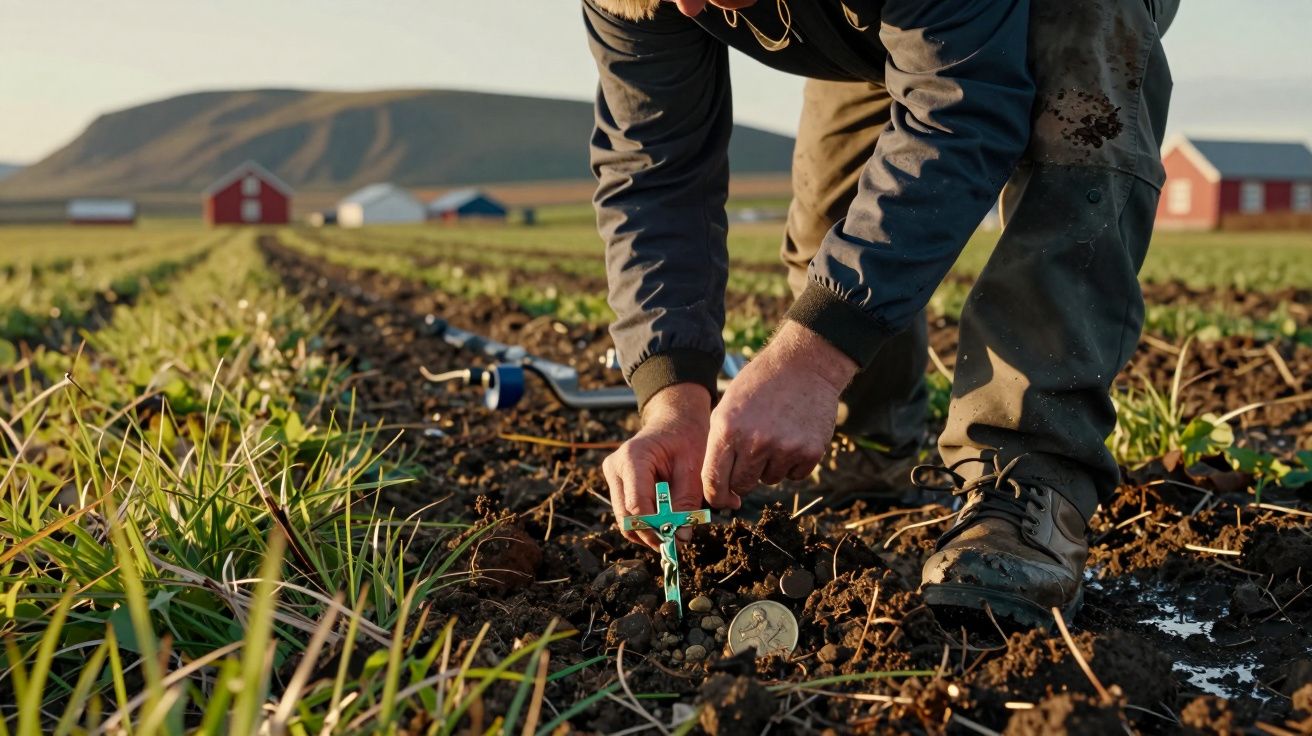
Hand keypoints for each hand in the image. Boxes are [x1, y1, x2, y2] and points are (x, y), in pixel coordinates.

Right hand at [602, 383, 710, 550]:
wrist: (674, 423)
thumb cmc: (686, 440)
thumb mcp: (693, 469)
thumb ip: (687, 502)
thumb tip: (681, 537)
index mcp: (633, 458)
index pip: (637, 505)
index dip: (655, 527)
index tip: (677, 540)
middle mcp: (615, 467)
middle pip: (626, 517)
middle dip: (651, 535)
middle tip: (675, 545)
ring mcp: (612, 476)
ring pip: (624, 519)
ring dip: (648, 531)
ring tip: (672, 534)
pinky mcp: (615, 484)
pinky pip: (627, 513)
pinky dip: (645, 523)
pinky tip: (664, 522)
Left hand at [702, 321, 857, 508]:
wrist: (805, 365)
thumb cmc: (761, 384)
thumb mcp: (727, 407)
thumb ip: (719, 443)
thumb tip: (714, 484)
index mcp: (728, 430)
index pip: (714, 481)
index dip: (717, 495)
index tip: (722, 499)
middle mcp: (755, 443)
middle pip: (743, 485)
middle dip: (744, 477)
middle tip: (753, 455)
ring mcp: (785, 449)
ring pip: (770, 479)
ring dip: (771, 465)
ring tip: (777, 434)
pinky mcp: (810, 453)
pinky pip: (795, 475)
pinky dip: (794, 463)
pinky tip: (794, 436)